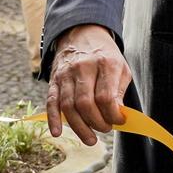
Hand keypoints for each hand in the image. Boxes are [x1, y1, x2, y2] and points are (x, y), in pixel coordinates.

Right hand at [45, 24, 130, 144]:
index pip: (106, 97)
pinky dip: (53, 119)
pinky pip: (51, 102)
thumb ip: (119, 91)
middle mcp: (83, 68)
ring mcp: (66, 74)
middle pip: (85, 104)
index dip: (113, 115)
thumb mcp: (121, 67)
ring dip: (79, 127)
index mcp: (105, 63)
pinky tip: (57, 132)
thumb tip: (116, 115)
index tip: (119, 121)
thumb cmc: (105, 55)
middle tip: (105, 129)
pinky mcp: (54, 80)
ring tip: (90, 139)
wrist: (82, 33)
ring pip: (68, 106)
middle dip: (96, 123)